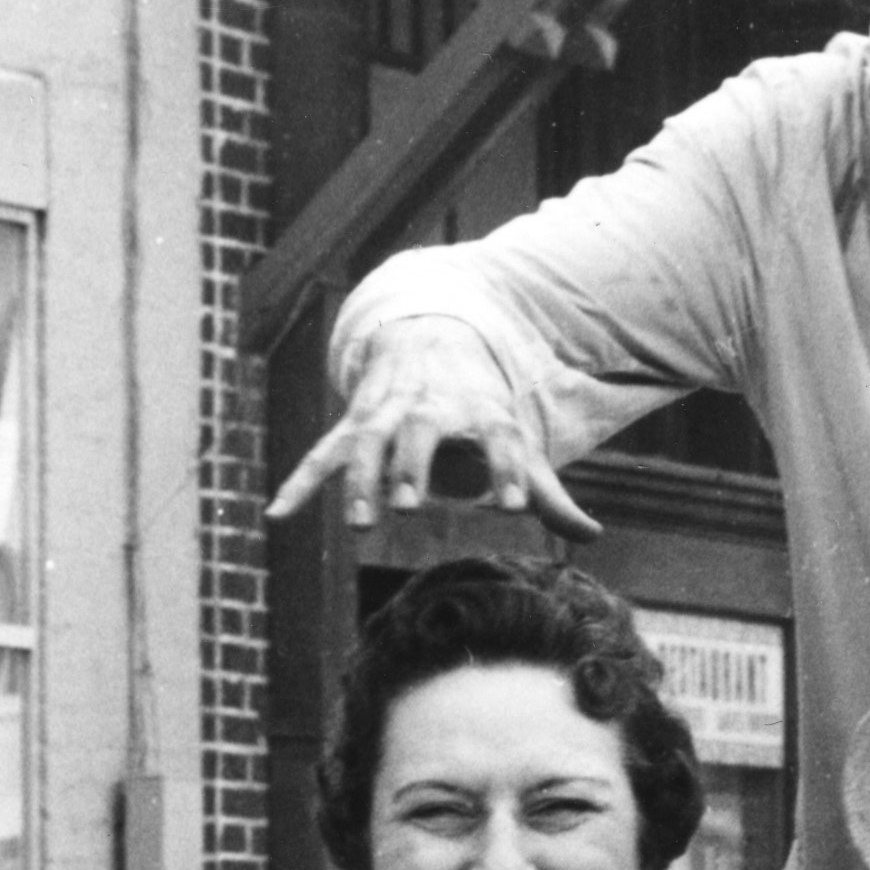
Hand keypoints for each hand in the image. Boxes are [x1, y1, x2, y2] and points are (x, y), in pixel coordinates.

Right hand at [269, 315, 597, 536]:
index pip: (498, 439)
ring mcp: (385, 415)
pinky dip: (298, 483)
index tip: (513, 506)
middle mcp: (428, 409)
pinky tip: (277, 515)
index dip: (506, 470)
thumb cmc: (479, 403)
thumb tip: (592, 535)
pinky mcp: (352, 424)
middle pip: (418, 434)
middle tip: (409, 505)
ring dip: (359, 479)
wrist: (430, 333)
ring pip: (367, 444)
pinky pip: (321, 455)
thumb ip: (548, 493)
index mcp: (479, 413)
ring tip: (359, 521)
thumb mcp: (515, 438)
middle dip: (411, 467)